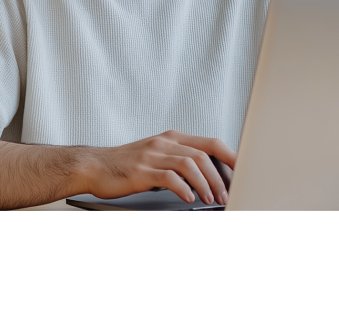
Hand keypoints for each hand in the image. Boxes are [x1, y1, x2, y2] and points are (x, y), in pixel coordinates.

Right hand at [82, 130, 236, 205]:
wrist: (94, 166)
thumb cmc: (125, 165)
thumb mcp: (157, 157)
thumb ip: (180, 161)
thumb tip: (208, 176)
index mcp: (172, 138)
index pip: (210, 143)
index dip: (231, 156)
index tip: (244, 171)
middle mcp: (165, 143)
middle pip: (204, 154)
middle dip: (221, 177)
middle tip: (226, 195)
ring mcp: (153, 155)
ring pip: (191, 164)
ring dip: (205, 184)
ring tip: (210, 199)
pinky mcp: (142, 170)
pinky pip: (170, 177)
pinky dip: (183, 188)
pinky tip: (188, 198)